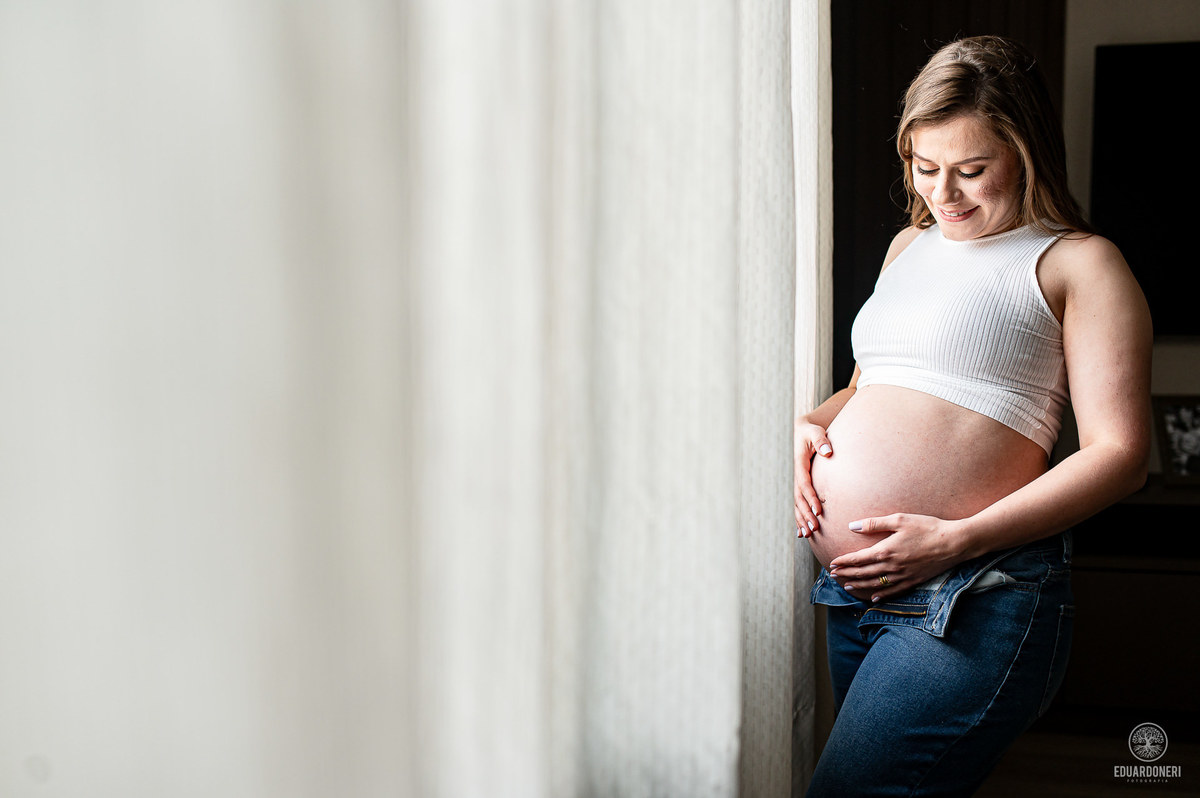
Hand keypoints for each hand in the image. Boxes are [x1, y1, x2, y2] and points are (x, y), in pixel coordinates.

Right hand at [794, 421, 832, 537]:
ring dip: (801, 519)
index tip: (819, 511)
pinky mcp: (799, 485)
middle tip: (814, 529)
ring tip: (807, 534)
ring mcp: (795, 481)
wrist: (801, 431)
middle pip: (798, 499)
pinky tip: (801, 531)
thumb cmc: (811, 432)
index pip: (804, 485)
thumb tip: (827, 452)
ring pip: (796, 504)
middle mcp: (795, 475)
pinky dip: (798, 517)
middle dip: (805, 515)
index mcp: (799, 465)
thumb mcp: (815, 432)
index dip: (811, 499)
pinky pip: (797, 503)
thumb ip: (821, 441)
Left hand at [828, 513, 966, 600]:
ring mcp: (903, 576)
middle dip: (846, 575)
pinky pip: (894, 592)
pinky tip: (873, 598)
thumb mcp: (899, 519)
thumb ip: (874, 523)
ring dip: (859, 586)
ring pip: (875, 584)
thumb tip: (852, 526)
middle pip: (863, 573)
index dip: (843, 562)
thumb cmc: (927, 527)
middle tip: (833, 576)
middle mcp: (891, 567)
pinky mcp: (914, 581)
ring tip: (847, 587)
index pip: (857, 559)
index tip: (832, 564)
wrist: (954, 543)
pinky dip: (881, 596)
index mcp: (885, 550)